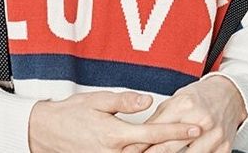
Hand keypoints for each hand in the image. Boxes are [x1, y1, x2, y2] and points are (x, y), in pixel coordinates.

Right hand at [28, 91, 199, 152]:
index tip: (195, 127)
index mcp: (114, 135)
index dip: (176, 131)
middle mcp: (114, 152)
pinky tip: (164, 149)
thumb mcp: (97, 100)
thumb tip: (148, 100)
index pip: (153, 134)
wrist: (46, 133)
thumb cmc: (71, 113)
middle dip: (179, 146)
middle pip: (154, 152)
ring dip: (167, 152)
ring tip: (189, 145)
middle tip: (202, 136)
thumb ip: (124, 101)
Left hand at [123, 76, 245, 152]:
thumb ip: (159, 117)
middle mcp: (201, 121)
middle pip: (168, 148)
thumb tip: (139, 134)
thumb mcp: (176, 99)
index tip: (129, 151)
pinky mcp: (223, 147)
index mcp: (185, 105)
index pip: (157, 131)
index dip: (140, 144)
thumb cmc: (200, 96)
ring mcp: (214, 136)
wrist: (230, 95)